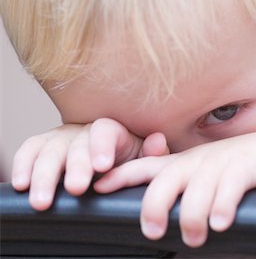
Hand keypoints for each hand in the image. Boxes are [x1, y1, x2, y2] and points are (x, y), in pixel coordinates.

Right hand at [11, 118, 168, 210]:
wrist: (110, 156)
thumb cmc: (128, 158)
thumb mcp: (144, 157)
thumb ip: (151, 153)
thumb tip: (158, 141)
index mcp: (111, 131)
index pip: (105, 131)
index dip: (102, 147)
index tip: (102, 166)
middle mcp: (84, 132)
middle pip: (76, 144)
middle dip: (75, 167)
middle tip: (76, 188)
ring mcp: (62, 139)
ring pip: (50, 151)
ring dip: (45, 176)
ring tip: (43, 201)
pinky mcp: (44, 147)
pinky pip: (30, 151)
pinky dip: (23, 166)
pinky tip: (21, 184)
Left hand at [94, 131, 255, 247]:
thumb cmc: (235, 171)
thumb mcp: (203, 179)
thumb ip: (182, 195)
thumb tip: (160, 223)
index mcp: (184, 164)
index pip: (147, 166)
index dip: (122, 174)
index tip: (98, 186)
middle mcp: (199, 161)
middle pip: (167, 178)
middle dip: (154, 203)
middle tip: (153, 231)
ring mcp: (223, 161)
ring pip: (199, 186)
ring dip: (193, 214)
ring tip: (194, 238)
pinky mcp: (248, 165)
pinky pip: (231, 184)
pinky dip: (224, 204)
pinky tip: (221, 223)